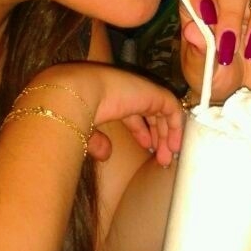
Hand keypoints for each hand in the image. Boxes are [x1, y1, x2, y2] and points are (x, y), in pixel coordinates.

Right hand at [27, 63, 184, 165]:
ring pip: (164, 113)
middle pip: (152, 114)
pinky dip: (176, 126)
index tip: (147, 148)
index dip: (143, 131)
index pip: (135, 114)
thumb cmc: (74, 111)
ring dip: (168, 136)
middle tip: (161, 158)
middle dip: (159, 137)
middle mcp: (130, 94)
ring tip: (167, 157)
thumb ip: (97, 142)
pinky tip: (174, 145)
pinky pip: (173, 109)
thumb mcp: (86, 132)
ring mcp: (143, 92)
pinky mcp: (154, 94)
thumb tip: (105, 156)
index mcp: (115, 99)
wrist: (77, 94)